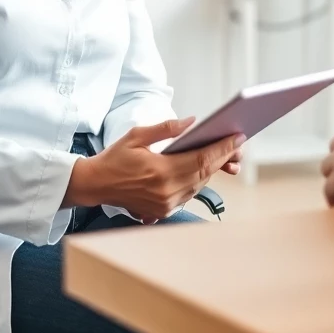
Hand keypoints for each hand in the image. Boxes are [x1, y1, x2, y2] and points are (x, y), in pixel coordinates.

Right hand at [64, 118, 243, 221]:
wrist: (95, 185)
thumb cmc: (115, 158)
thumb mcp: (137, 135)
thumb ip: (166, 128)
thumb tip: (192, 121)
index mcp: (161, 172)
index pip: (202, 159)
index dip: (223, 148)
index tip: (238, 137)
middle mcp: (167, 191)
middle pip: (205, 172)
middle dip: (223, 157)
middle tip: (237, 143)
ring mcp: (166, 204)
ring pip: (199, 184)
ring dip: (212, 169)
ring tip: (226, 154)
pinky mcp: (163, 211)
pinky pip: (189, 193)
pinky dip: (199, 180)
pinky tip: (204, 168)